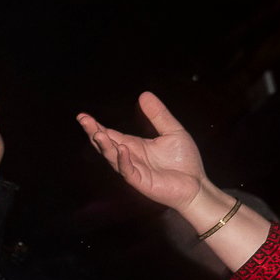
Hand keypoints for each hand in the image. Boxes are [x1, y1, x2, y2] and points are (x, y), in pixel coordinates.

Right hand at [75, 92, 214, 214]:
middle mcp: (129, 158)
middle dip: (94, 133)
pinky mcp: (141, 182)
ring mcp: (133, 170)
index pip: (111, 134)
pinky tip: (122, 149)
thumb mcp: (172, 131)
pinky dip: (124, 160)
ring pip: (113, 158)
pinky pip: (128, 171)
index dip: (96, 125)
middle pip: (106, 145)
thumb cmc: (184, 161)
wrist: (196, 185)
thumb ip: (158, 115)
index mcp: (134, 146)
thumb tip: (143, 94)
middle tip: (83, 120)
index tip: (83, 116)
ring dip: (105, 146)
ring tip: (98, 134)